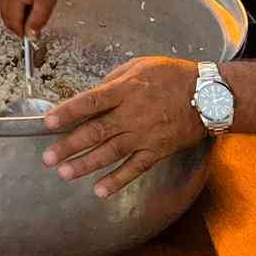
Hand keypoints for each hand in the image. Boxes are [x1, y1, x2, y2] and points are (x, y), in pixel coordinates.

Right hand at [0, 0, 68, 37]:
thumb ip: (37, 22)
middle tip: (36, 18)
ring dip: (19, 9)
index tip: (31, 34)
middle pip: (6, 15)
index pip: (12, 23)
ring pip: (7, 5)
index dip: (23, 31)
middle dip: (20, 20)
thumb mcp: (47, 2)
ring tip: (37, 0)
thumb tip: (30, 35)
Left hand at [41, 57, 204, 198]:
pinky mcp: (157, 151)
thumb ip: (112, 81)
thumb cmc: (172, 76)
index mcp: (126, 90)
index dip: (68, 112)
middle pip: (96, 132)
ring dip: (87, 164)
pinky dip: (118, 180)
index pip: (91, 102)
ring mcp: (145, 136)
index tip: (48, 122)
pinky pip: (135, 168)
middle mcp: (132, 115)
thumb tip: (90, 95)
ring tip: (65, 173)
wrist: (207, 95)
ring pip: (111, 153)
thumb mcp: (139, 65)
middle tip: (48, 158)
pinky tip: (101, 190)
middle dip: (70, 145)